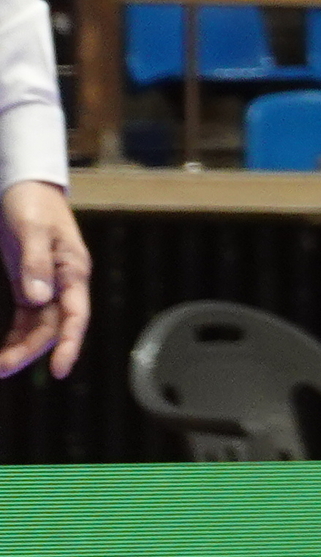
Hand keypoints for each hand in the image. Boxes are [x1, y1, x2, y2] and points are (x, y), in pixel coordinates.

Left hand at [0, 181, 88, 379]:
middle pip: (53, 328)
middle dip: (30, 352)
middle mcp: (64, 282)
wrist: (23, 186)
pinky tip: (1, 350)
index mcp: (72, 270)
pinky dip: (14, 336)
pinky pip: (26, 319)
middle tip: (1, 370)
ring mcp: (47, 284)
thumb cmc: (32, 204)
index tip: (60, 370)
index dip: (70, 344)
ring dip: (20, 348)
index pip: (75, 315)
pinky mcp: (30, 283)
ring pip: (39, 327)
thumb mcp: (31, 230)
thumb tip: (39, 299)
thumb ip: (35, 264)